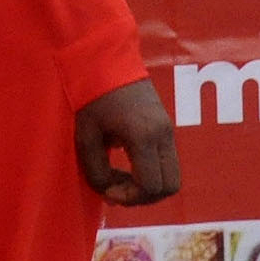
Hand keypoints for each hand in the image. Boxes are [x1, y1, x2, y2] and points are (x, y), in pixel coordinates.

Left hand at [75, 77, 180, 205]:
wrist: (106, 62)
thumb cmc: (91, 98)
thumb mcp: (86, 138)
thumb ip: (97, 171)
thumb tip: (109, 192)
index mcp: (143, 136)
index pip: (151, 186)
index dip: (130, 198)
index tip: (108, 191)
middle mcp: (163, 135)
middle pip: (170, 186)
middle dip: (144, 197)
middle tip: (118, 189)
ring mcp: (169, 130)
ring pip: (173, 177)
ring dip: (149, 186)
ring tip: (122, 178)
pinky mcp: (167, 127)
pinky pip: (168, 163)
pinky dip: (152, 173)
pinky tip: (128, 166)